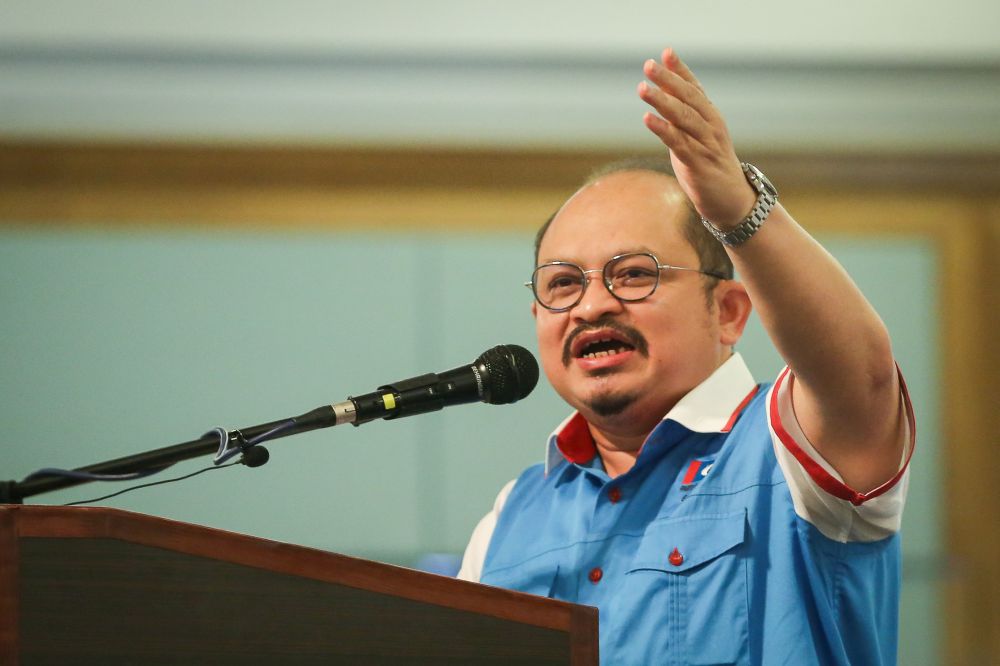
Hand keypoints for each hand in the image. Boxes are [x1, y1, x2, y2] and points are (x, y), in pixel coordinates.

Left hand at [638, 48, 755, 228]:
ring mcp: (706, 144)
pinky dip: (663, 129)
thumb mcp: (695, 136)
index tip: (666, 52)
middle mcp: (711, 126)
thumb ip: (681, 114)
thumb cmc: (710, 165)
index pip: (695, 88)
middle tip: (649, 65)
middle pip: (688, 98)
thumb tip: (662, 90)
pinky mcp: (698, 164)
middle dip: (668, 80)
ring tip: (642, 88)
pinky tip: (647, 118)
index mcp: (711, 117)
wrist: (732, 200)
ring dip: (662, 101)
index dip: (681, 70)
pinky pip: (678, 143)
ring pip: (683, 118)